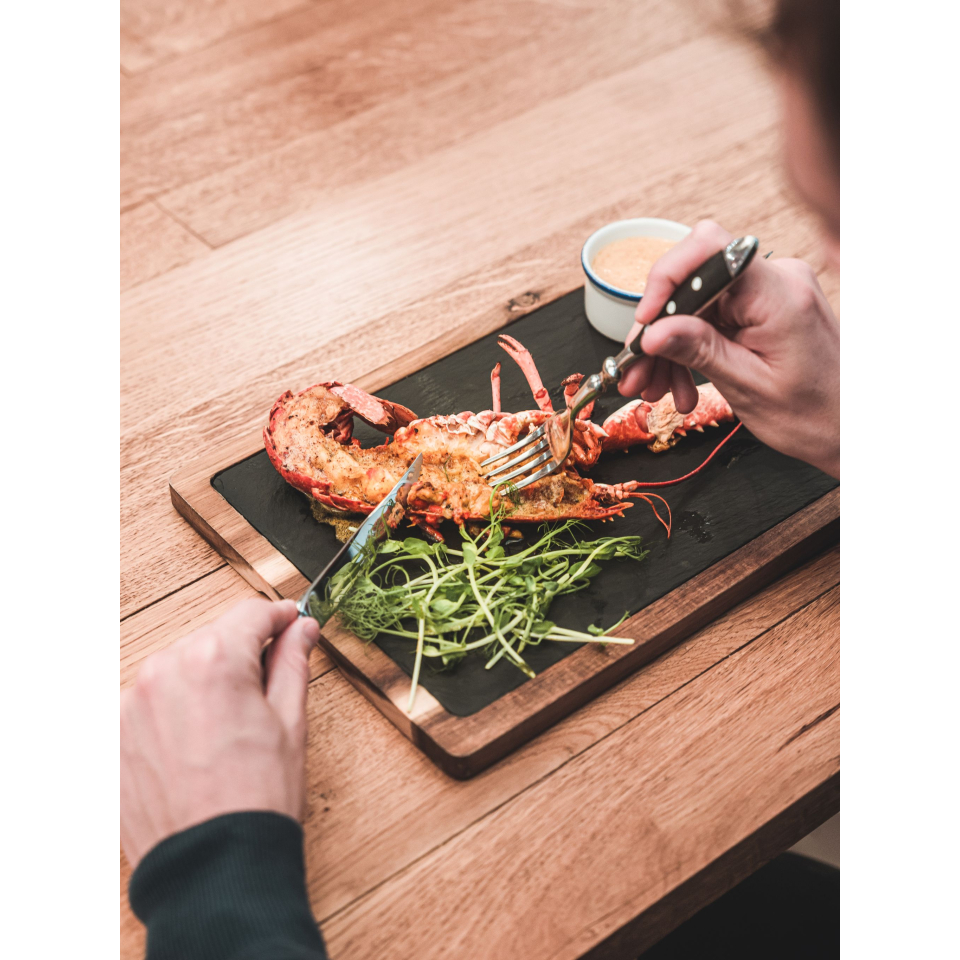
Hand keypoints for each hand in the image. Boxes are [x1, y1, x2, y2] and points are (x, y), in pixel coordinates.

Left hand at [120, 598, 320, 869]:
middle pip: (213, 639)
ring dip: (205, 681)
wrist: (212, 867)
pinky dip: (175, 709)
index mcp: (214, 660)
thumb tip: (301, 629)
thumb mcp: (290, 721)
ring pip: (180, 668)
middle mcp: (164, 670)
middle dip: (241, 654)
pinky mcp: (113, 733)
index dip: (279, 617)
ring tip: (228, 726)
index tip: (292, 623)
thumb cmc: (257, 798)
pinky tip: (197, 743)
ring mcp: (131, 703)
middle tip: (267, 688)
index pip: (251, 613)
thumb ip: (293, 662)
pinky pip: (151, 701)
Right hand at [618, 220, 839, 477]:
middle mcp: (776, 281)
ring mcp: (769, 292)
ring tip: (655, 389)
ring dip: (668, 347)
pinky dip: (689, 348)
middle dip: (658, 328)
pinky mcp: (762, 308)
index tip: (645, 321)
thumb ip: (699, 351)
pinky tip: (680, 384)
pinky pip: (711, 317)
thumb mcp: (748, 387)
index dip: (666, 278)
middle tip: (636, 371)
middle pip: (693, 282)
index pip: (709, 249)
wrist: (850, 428)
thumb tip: (652, 332)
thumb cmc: (816, 414)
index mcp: (779, 294)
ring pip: (695, 304)